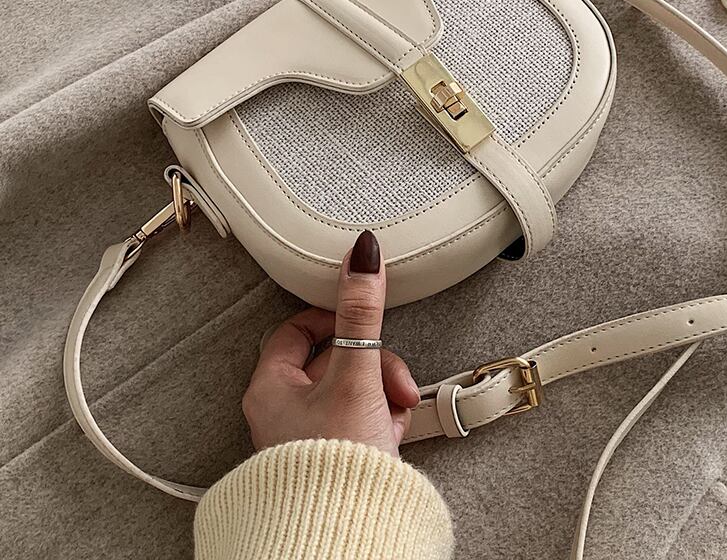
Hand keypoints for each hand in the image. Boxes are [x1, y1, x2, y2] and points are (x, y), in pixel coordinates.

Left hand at [242, 230, 419, 456]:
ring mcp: (311, 435)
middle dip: (373, 364)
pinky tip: (390, 434)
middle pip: (336, 360)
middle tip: (390, 377)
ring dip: (382, 392)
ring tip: (391, 411)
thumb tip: (361, 257)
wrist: (347, 536)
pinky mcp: (336, 455)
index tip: (357, 315)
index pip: (297, 330)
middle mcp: (286, 411)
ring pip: (354, 389)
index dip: (331, 318)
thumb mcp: (355, 376)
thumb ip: (361, 314)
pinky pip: (362, 419)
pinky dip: (381, 420)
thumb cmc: (332, 466)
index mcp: (272, 388)